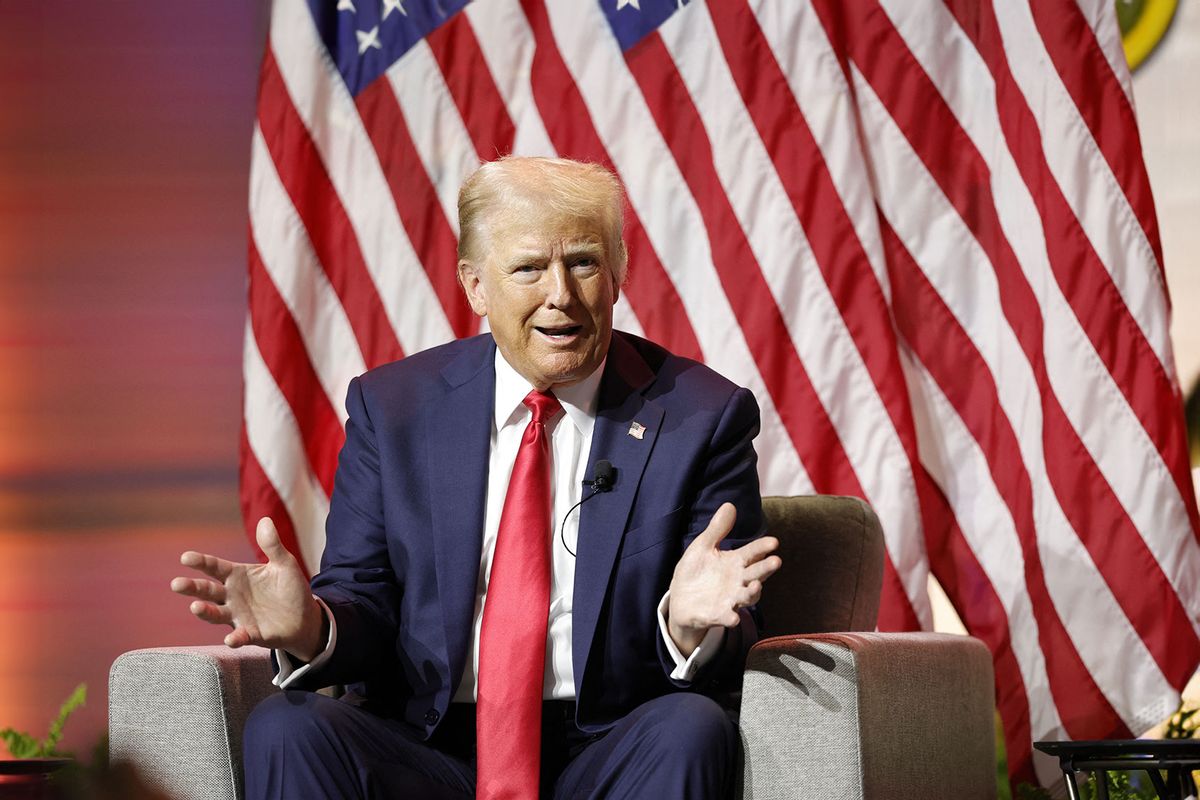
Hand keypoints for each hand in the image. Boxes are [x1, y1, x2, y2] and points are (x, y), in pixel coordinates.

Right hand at [170, 517, 325, 660]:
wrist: (305, 617)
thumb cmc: (290, 588)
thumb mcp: (285, 564)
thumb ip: (273, 546)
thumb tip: (265, 520)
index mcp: (237, 576)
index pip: (215, 567)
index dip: (201, 562)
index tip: (185, 557)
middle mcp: (232, 596)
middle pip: (208, 591)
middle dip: (192, 588)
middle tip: (176, 584)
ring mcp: (239, 616)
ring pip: (216, 614)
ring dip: (205, 612)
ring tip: (195, 606)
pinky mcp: (251, 634)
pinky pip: (240, 637)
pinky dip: (235, 638)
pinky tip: (230, 639)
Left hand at [667, 503, 780, 656]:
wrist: (680, 599)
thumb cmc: (697, 570)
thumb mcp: (704, 546)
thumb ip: (718, 529)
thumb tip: (730, 504)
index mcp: (735, 562)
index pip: (753, 552)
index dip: (763, 547)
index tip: (774, 541)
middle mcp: (738, 581)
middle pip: (756, 574)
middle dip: (766, 568)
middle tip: (776, 561)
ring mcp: (730, 599)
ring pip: (747, 597)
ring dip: (753, 592)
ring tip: (756, 586)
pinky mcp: (718, 614)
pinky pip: (727, 617)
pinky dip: (730, 618)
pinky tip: (733, 618)